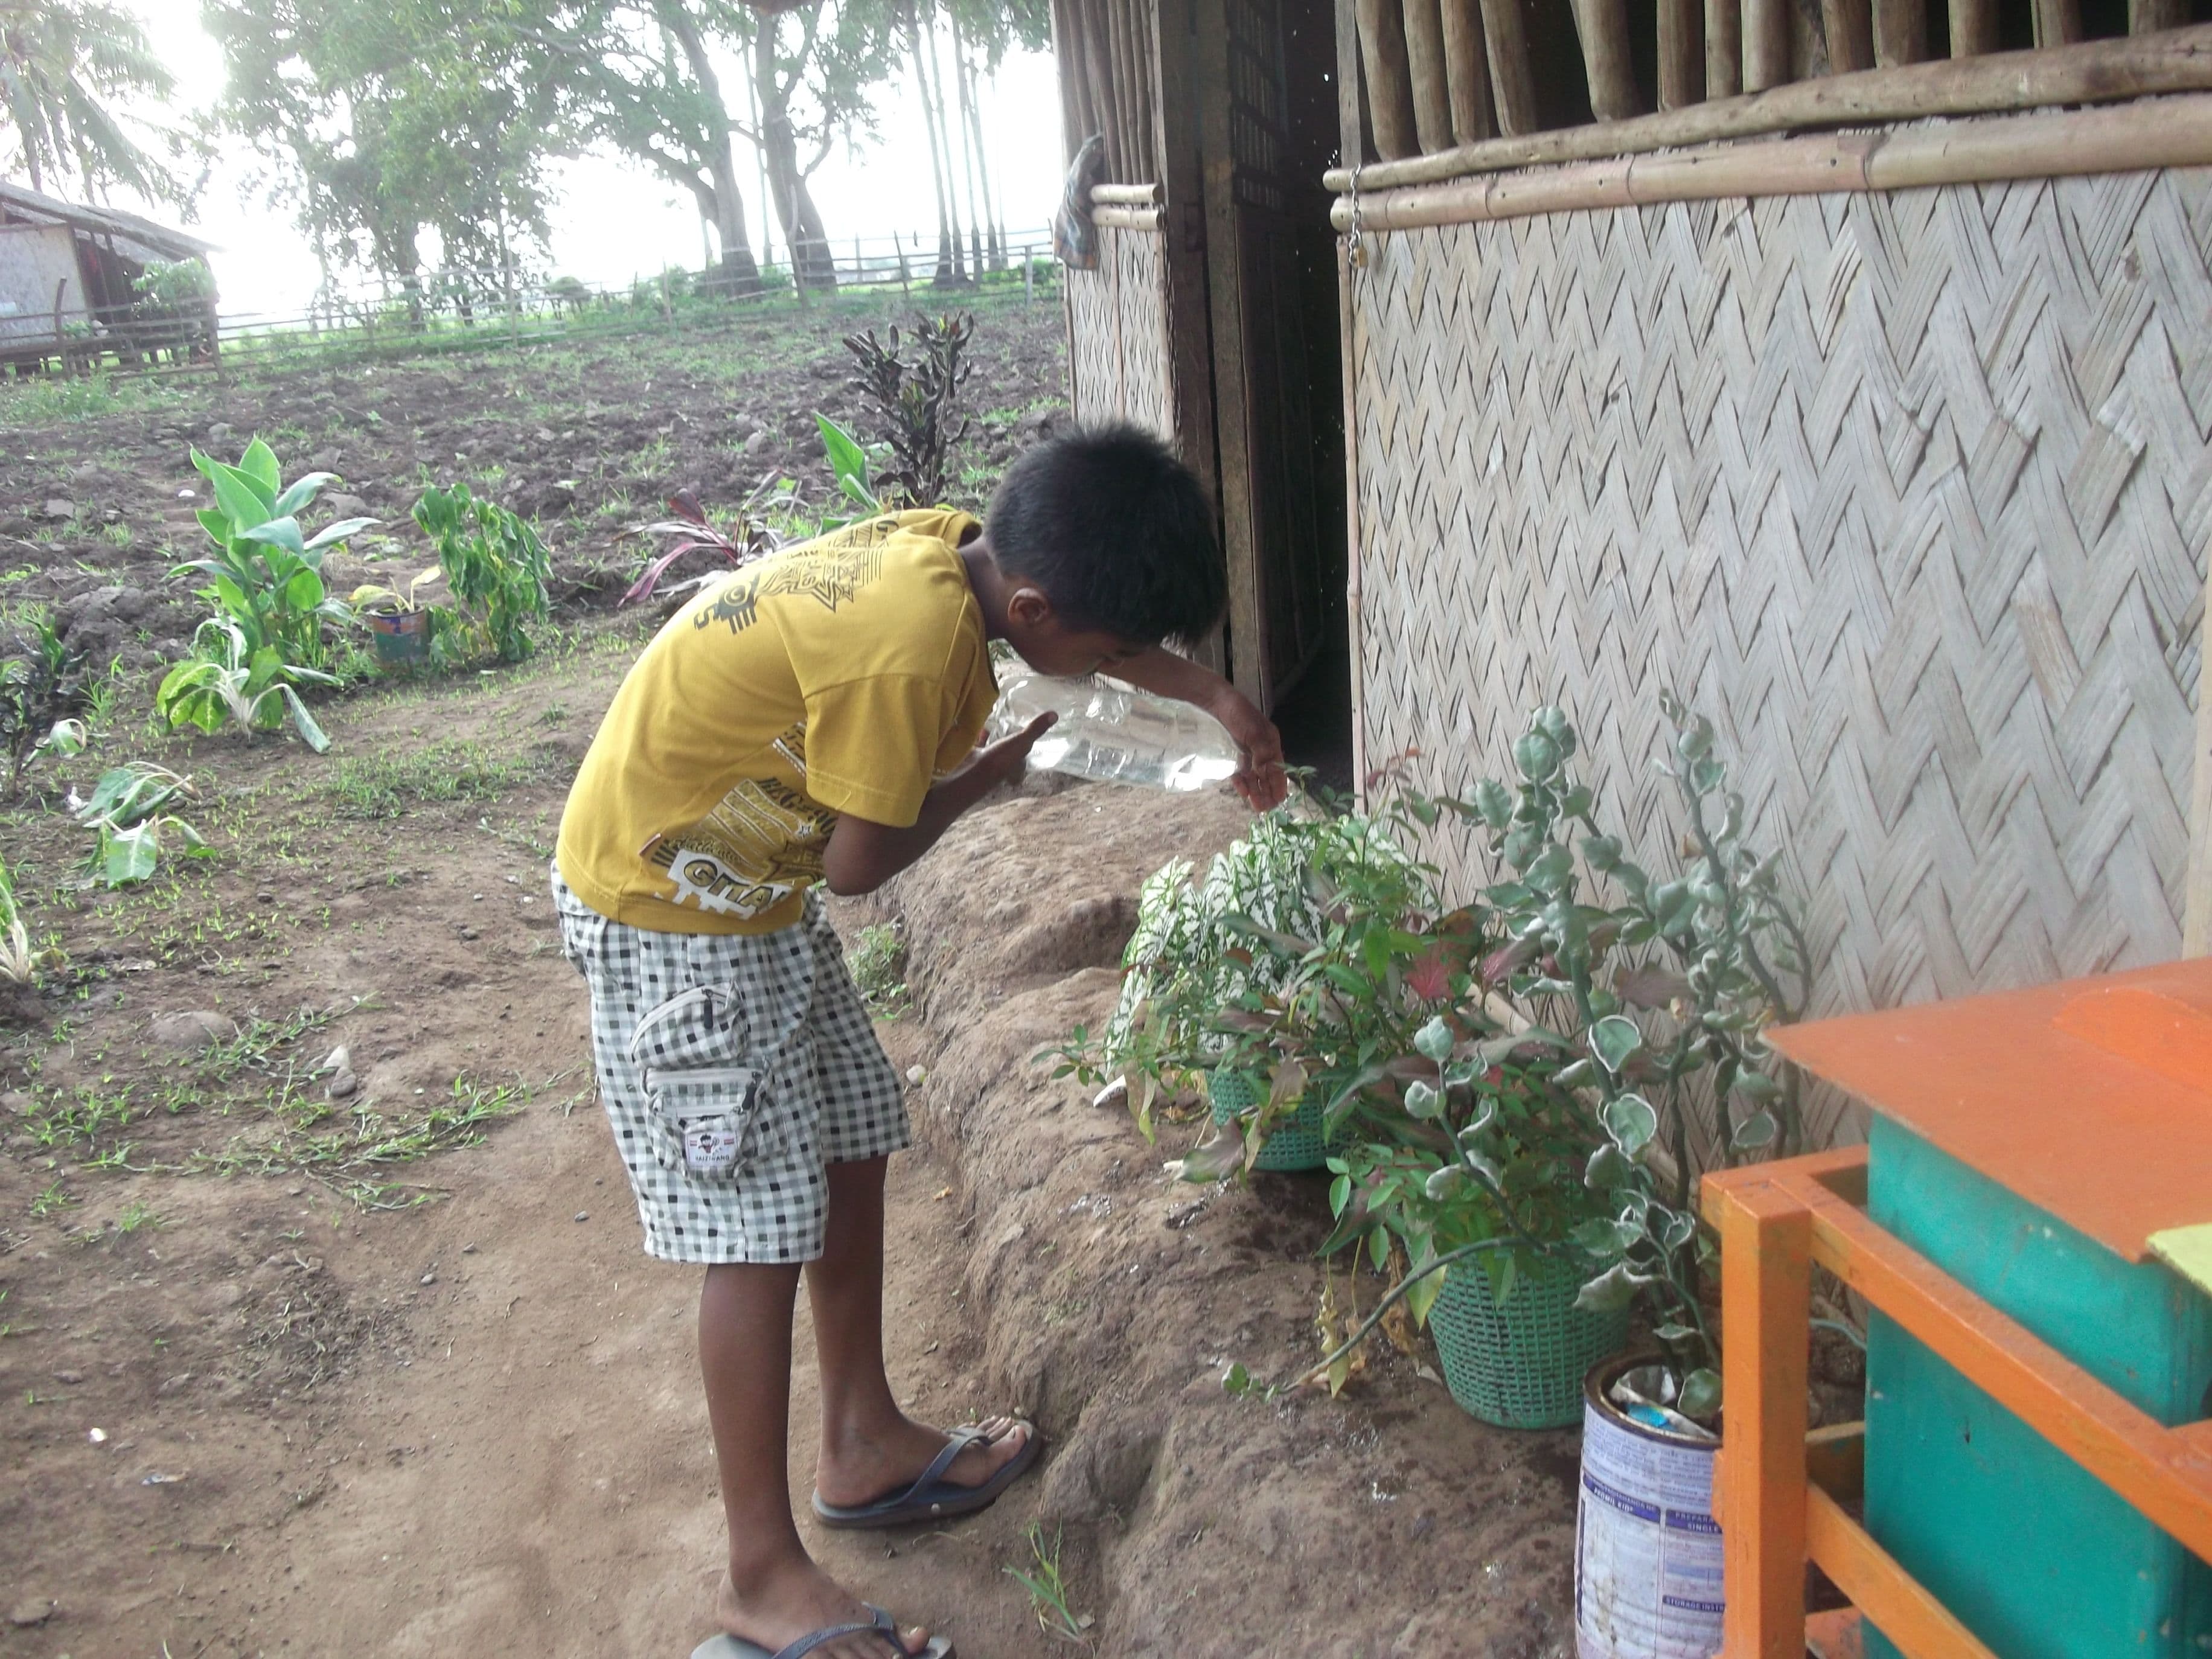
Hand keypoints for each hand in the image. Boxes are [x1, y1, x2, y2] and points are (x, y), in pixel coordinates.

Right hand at [970, 710, 1057, 791]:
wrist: (969, 770)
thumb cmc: (999, 760)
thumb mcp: (1021, 743)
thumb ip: (1035, 730)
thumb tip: (1055, 715)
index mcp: (1016, 766)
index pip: (1024, 757)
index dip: (1025, 746)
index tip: (1026, 733)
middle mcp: (1001, 766)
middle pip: (1007, 751)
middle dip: (1008, 740)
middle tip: (1010, 724)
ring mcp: (985, 762)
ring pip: (992, 747)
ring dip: (993, 736)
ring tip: (996, 720)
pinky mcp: (972, 756)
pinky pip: (977, 743)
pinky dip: (979, 734)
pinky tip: (979, 723)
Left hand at [1211, 689, 1286, 810]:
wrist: (1212, 702)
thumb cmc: (1237, 714)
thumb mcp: (1254, 733)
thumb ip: (1263, 754)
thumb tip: (1267, 774)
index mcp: (1271, 742)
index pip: (1278, 768)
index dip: (1279, 784)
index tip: (1279, 800)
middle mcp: (1260, 749)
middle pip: (1266, 775)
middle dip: (1267, 792)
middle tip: (1265, 808)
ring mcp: (1245, 753)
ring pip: (1253, 777)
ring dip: (1256, 791)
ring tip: (1257, 806)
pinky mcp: (1231, 754)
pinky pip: (1238, 772)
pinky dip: (1241, 783)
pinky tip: (1243, 792)